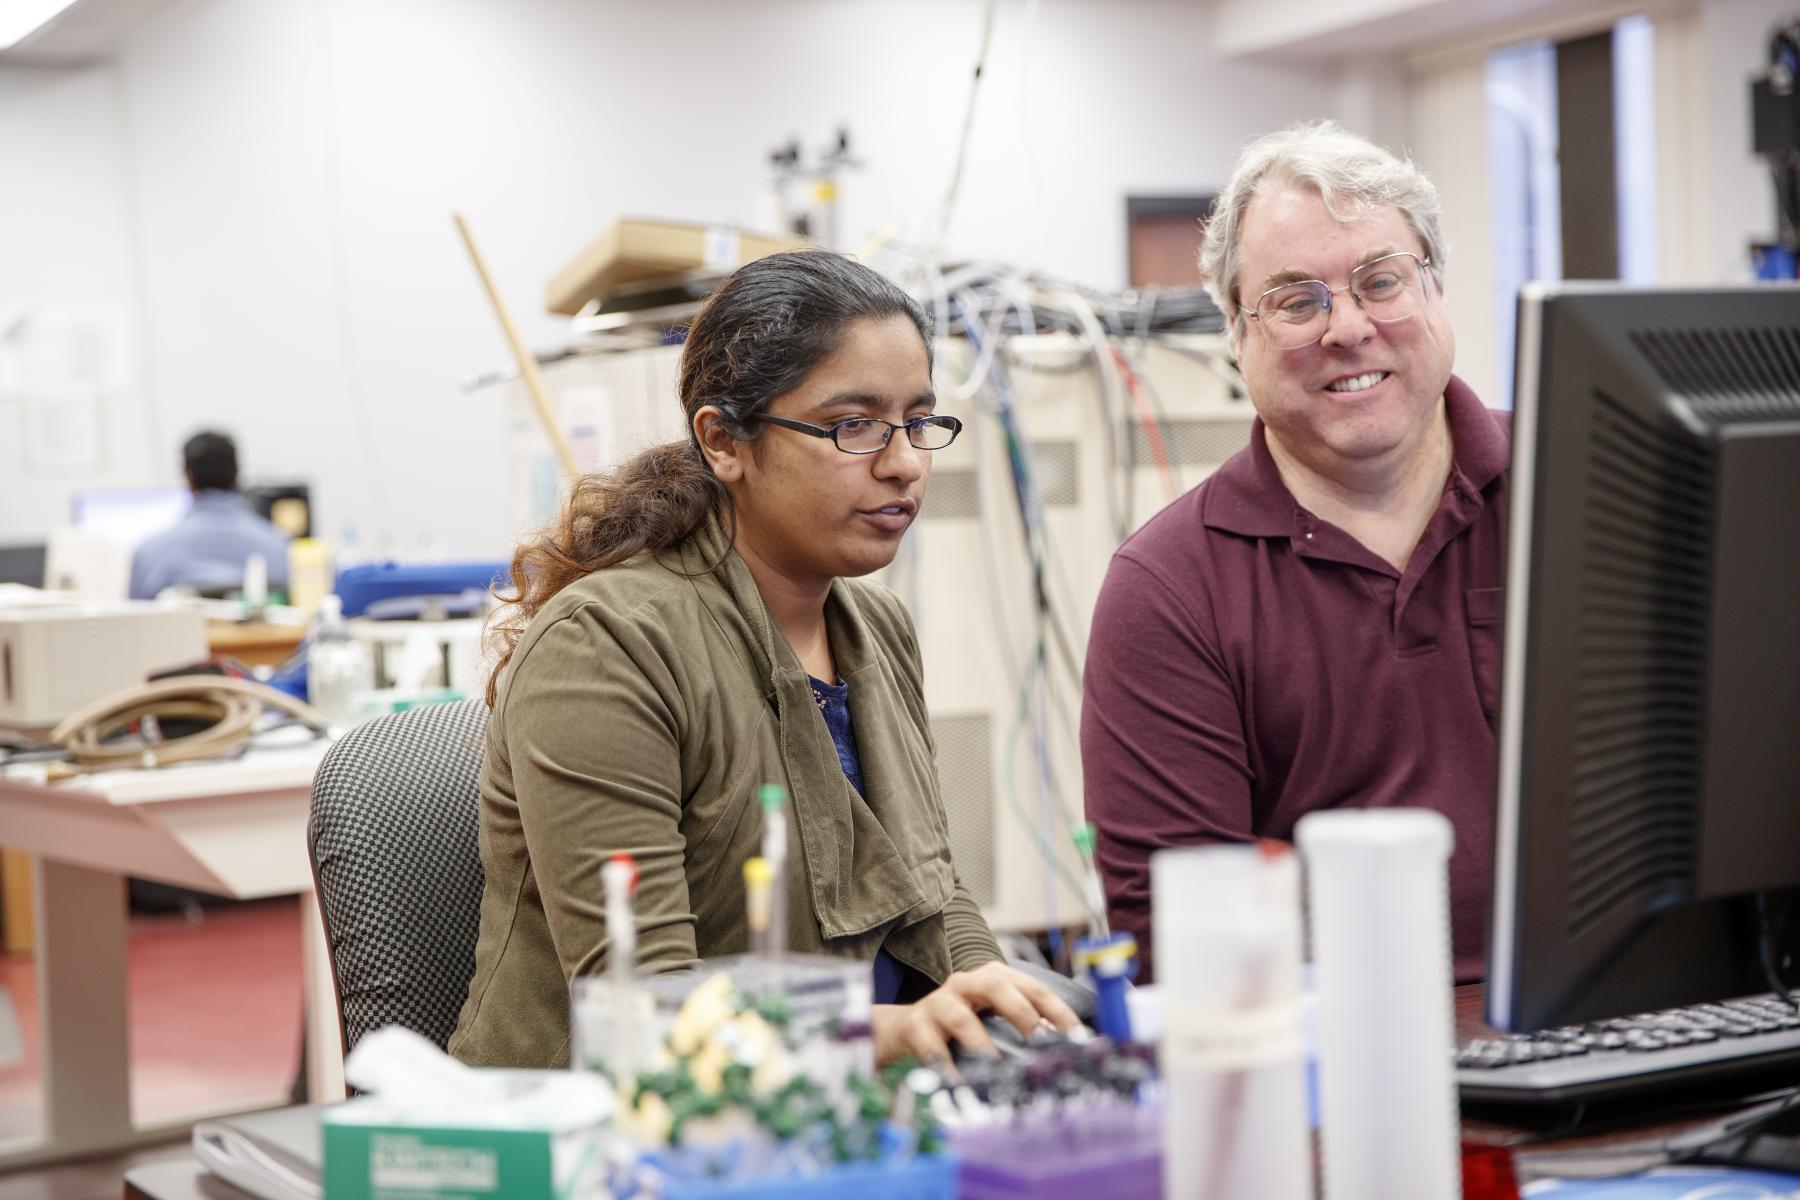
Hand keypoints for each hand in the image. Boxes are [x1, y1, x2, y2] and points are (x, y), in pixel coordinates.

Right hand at [870, 960, 1082, 1067]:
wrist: (905, 1031)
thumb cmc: (960, 1027)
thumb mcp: (994, 1020)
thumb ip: (1025, 1027)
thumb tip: (1064, 1045)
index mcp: (992, 979)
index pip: (1033, 987)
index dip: (1057, 1010)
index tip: (1078, 1036)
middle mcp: (966, 984)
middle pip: (997, 986)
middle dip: (1021, 1012)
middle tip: (1038, 1039)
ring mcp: (939, 1003)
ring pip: (961, 1018)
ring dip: (981, 1043)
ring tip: (995, 1066)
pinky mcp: (916, 1026)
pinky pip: (931, 1046)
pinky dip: (945, 1066)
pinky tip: (957, 1083)